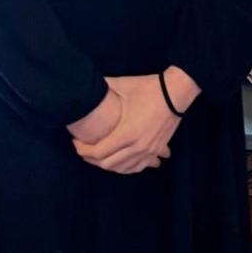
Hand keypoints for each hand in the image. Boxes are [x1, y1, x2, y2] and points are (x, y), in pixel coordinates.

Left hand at [71, 72, 187, 174]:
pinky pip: (138, 167)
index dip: (83, 150)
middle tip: (83, 149)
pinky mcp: (156, 150)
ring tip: (98, 156)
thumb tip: (87, 84)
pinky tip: (120, 164)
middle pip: (107, 164)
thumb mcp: (124, 85)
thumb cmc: (148, 88)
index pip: (98, 152)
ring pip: (122, 168)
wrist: (176, 92)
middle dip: (91, 159)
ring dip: (107, 165)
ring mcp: (148, 151)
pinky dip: (126, 168)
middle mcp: (136, 147)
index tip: (75, 142)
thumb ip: (104, 86)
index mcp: (126, 133)